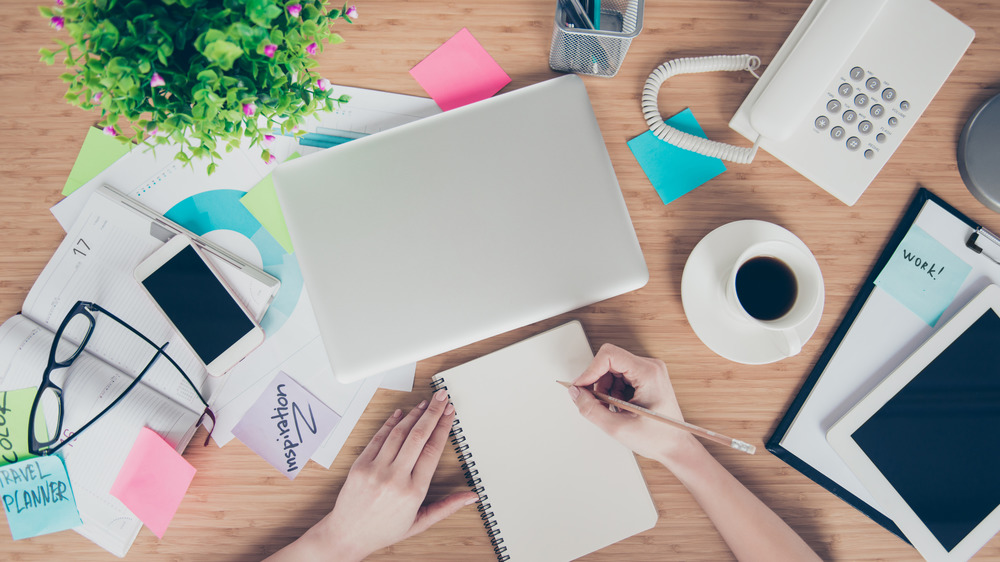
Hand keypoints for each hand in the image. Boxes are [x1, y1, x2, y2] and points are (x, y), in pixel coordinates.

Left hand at [267, 389, 476, 561]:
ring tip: (425, 403)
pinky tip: (401, 413)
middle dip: (432, 413)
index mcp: (413, 491)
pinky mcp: (360, 465)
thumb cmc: (383, 530)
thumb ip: (447, 507)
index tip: (450, 414)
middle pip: (418, 436)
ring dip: (414, 414)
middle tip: (441, 398)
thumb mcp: (419, 522)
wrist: (347, 535)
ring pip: (398, 433)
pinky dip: (390, 423)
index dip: (443, 428)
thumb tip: (471, 496)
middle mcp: (395, 477)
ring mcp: (375, 469)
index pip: (432, 451)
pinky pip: (378, 438)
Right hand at [567, 343, 695, 464]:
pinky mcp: (645, 378)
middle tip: (598, 405)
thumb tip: (575, 393)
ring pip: (612, 371)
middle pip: (609, 362)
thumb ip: (591, 409)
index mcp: (648, 373)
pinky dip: (612, 393)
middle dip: (598, 384)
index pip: (609, 355)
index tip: (580, 387)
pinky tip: (620, 409)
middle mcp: (650, 367)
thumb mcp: (617, 428)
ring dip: (605, 390)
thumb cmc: (658, 438)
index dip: (590, 370)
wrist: (676, 447)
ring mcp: (648, 372)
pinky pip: (619, 378)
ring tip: (613, 411)